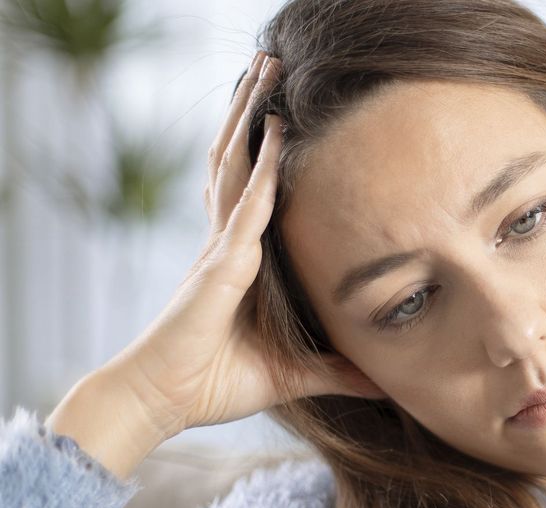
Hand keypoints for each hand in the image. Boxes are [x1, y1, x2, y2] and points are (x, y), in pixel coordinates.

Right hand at [102, 50, 385, 438]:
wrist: (162, 402)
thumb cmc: (215, 384)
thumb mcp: (292, 373)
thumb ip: (335, 371)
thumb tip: (380, 380)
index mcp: (238, 260)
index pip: (253, 190)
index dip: (266, 148)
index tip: (284, 110)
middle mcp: (226, 244)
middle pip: (239, 162)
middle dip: (253, 112)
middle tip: (270, 65)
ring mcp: (220, 252)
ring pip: (235, 169)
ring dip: (252, 120)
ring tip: (264, 73)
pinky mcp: (217, 270)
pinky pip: (243, 214)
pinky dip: (262, 177)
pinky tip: (277, 142)